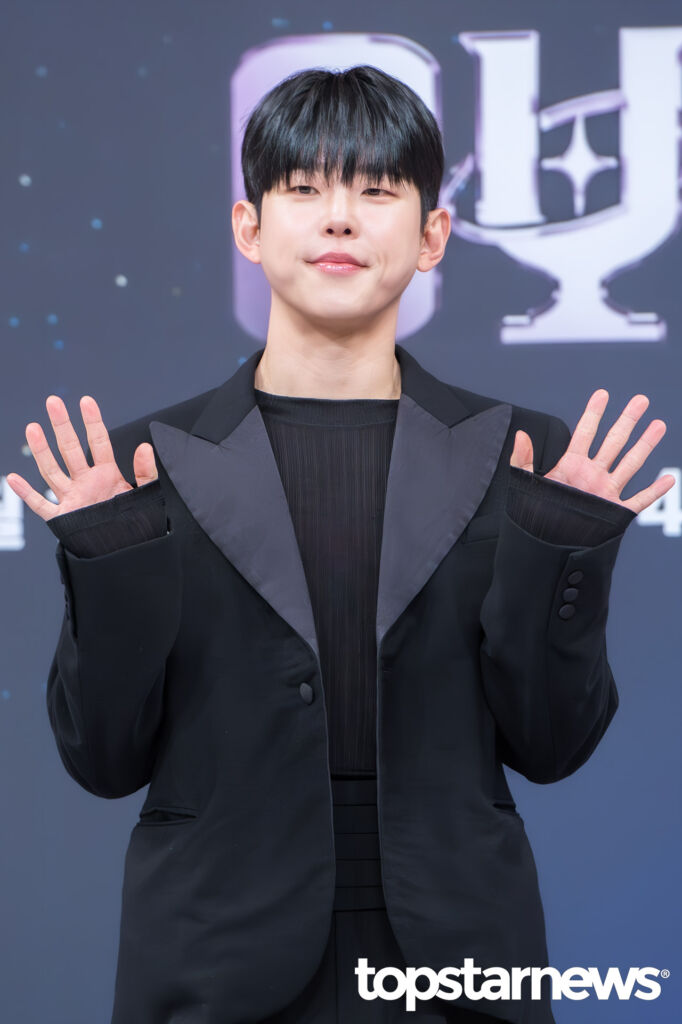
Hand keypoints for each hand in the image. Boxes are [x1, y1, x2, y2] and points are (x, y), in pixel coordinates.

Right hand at [6, 395, 157, 520]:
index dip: (93, 422)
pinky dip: (26, 493)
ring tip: (33, 427)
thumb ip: (146, 471)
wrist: (128, 549)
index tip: (86, 402)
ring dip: (42, 450)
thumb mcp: (146, 494)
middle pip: (70, 449)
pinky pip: (41, 505)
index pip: (98, 442)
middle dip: (62, 425)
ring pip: (52, 470)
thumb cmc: (137, 522)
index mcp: (107, 474)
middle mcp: (86, 482)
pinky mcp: (64, 517)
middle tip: (54, 402)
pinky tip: (14, 478)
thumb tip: (145, 446)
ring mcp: (73, 497)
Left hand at [509, 390, 674, 513]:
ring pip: (631, 464)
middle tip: (640, 400)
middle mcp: (592, 475)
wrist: (545, 546)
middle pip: (614, 441)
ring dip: (645, 445)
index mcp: (571, 466)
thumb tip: (520, 434)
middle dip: (627, 420)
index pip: (585, 433)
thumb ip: (522, 459)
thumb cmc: (533, 517)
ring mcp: (606, 492)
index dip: (593, 413)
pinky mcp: (615, 513)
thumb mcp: (524, 485)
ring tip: (658, 425)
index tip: (602, 394)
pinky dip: (654, 492)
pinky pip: (639, 501)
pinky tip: (668, 480)